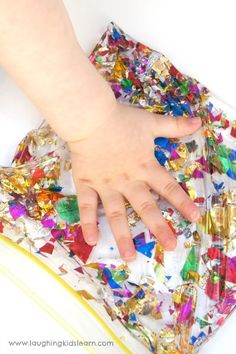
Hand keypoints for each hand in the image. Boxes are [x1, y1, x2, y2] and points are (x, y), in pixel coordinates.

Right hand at [68, 102, 201, 260]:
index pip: (168, 187)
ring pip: (116, 214)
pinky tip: (91, 240)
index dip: (182, 202)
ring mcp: (106, 185)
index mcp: (145, 167)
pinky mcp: (87, 184)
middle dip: (159, 227)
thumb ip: (174, 126)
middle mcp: (128, 181)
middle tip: (170, 246)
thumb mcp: (151, 122)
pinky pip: (86, 206)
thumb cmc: (121, 120)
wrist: (90, 118)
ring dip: (123, 236)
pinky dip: (88, 223)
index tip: (195, 217)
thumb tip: (198, 122)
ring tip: (129, 257)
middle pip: (146, 207)